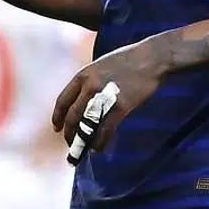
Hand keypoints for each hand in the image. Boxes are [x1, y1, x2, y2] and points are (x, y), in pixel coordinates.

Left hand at [50, 42, 165, 152]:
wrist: (151, 58)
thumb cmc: (128, 59)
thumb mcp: (99, 66)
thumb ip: (89, 82)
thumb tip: (82, 101)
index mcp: (82, 75)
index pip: (62, 101)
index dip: (57, 117)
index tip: (56, 128)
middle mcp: (89, 86)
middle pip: (72, 116)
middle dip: (69, 133)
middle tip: (70, 143)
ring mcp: (104, 97)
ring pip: (86, 126)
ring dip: (82, 141)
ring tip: (82, 150)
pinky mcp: (121, 107)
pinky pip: (105, 130)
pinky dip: (99, 142)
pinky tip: (98, 148)